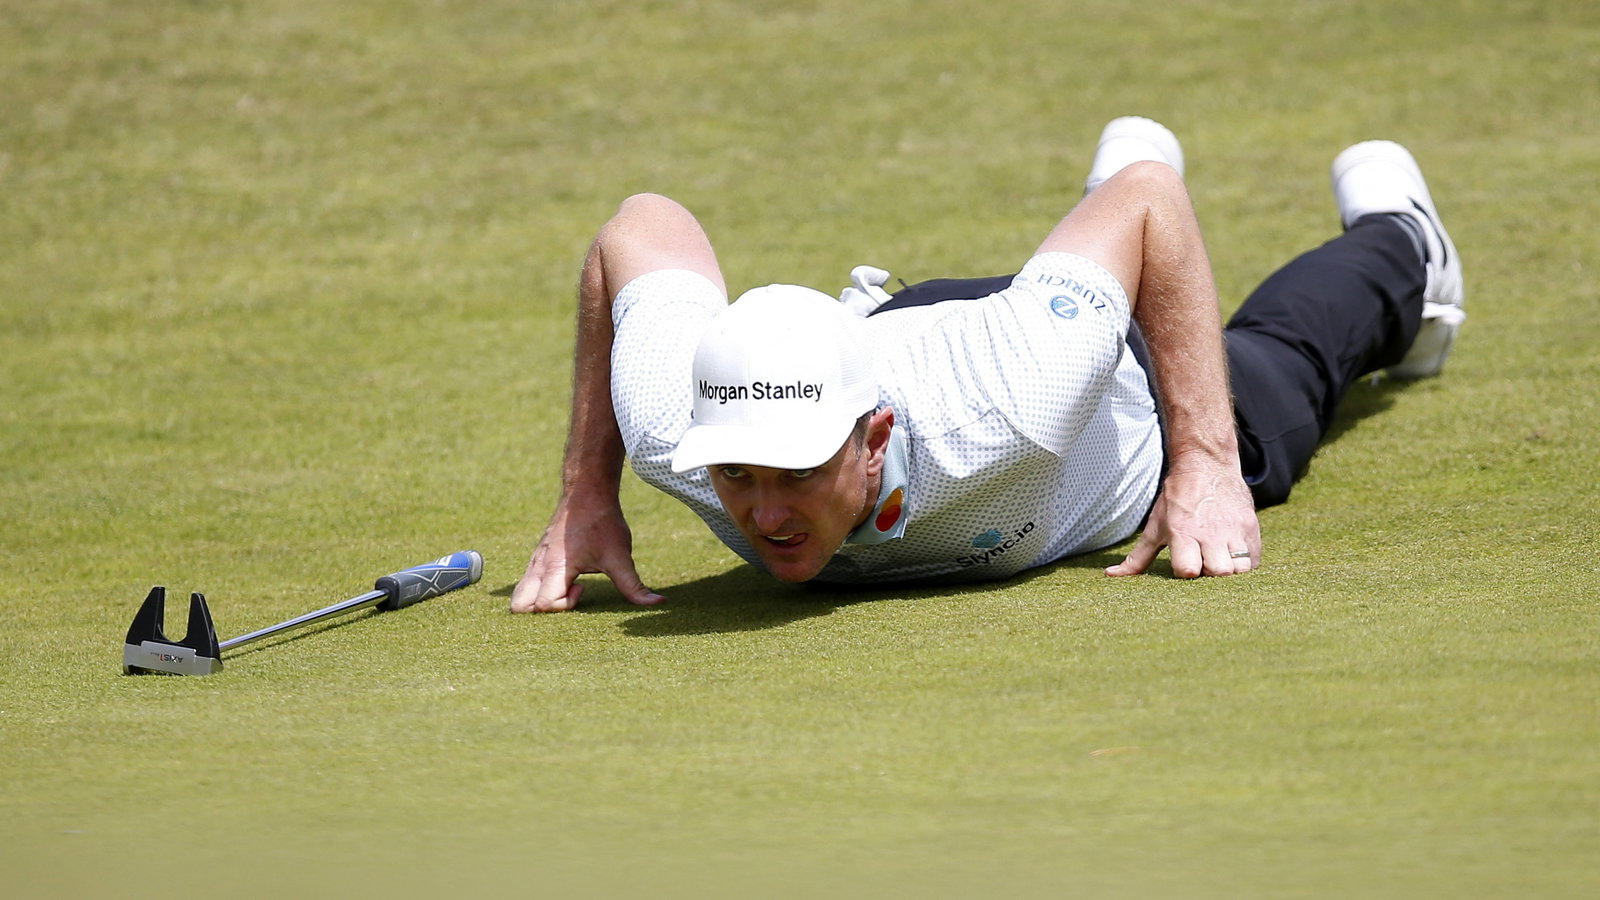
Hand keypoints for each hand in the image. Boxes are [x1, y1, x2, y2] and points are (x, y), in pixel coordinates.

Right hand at [510, 492, 664, 612]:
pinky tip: (566, 580)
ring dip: (539, 601)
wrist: (587, 491)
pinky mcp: (537, 557)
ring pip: (519, 595)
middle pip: (519, 606)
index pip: (544, 605)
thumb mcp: (620, 556)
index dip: (565, 606)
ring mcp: (535, 561)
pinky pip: (526, 583)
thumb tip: (657, 602)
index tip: (584, 588)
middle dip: (543, 613)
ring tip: (568, 588)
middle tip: (569, 596)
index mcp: (556, 567)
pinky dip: (539, 591)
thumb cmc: (602, 522)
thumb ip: (634, 586)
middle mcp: (539, 566)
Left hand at [1105, 457, 1259, 577]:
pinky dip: (1244, 564)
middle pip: (1219, 572)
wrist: (1207, 465)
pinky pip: (1253, 561)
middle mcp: (1210, 533)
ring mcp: (1234, 531)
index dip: (1185, 573)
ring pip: (1240, 569)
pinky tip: (1232, 555)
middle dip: (1211, 575)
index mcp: (1182, 533)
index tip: (1184, 568)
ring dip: (1230, 571)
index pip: (1188, 570)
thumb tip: (1111, 575)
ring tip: (1219, 561)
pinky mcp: (1250, 528)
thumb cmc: (1176, 499)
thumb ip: (1138, 557)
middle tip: (1204, 565)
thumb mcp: (1155, 526)